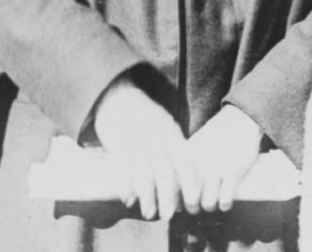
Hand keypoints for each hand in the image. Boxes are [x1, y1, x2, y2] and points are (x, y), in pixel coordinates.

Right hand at [91, 75, 198, 221]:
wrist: (118, 96)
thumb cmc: (146, 117)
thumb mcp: (166, 126)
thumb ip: (176, 148)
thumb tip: (188, 176)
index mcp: (171, 133)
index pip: (184, 160)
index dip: (190, 182)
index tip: (194, 201)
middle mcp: (155, 137)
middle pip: (164, 170)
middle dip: (168, 195)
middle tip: (170, 215)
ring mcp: (135, 141)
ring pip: (143, 173)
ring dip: (147, 196)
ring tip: (150, 213)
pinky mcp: (117, 144)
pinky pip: (122, 168)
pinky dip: (126, 185)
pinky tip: (130, 200)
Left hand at [185, 104, 262, 211]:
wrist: (240, 118)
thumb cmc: (217, 134)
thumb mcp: (195, 144)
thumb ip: (184, 163)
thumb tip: (176, 188)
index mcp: (185, 156)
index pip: (174, 187)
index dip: (175, 200)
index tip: (178, 204)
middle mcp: (198, 163)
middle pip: (190, 199)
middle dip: (192, 208)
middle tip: (196, 207)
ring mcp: (216, 167)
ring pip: (207, 203)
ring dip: (210, 207)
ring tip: (213, 203)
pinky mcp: (233, 171)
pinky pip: (225, 200)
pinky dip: (225, 205)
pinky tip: (225, 202)